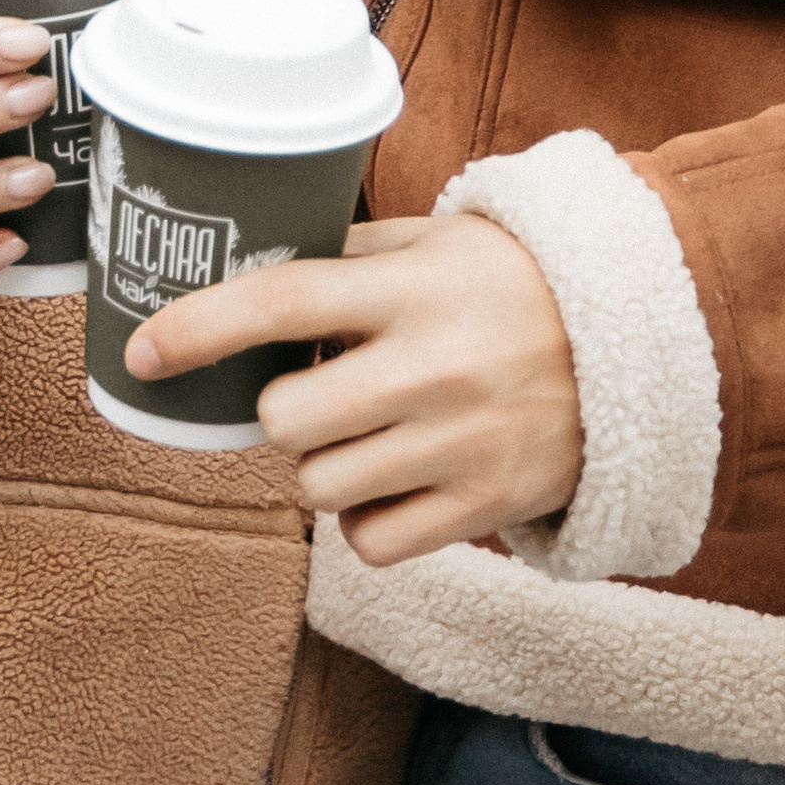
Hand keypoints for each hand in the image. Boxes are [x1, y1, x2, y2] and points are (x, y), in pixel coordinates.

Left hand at [127, 212, 582, 565]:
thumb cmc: (518, 283)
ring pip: (320, 486)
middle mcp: (430, 366)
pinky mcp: (481, 508)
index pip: (282, 301)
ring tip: (367, 431)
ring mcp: (457, 443)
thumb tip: (248, 265)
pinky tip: (394, 479)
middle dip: (280, 412)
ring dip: (322, 464)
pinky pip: (369, 543)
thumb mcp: (440, 241)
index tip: (143, 349)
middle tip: (314, 393)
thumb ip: (351, 253)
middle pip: (286, 420)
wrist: (642, 348)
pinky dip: (365, 521)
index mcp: (413, 287)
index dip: (199, 326)